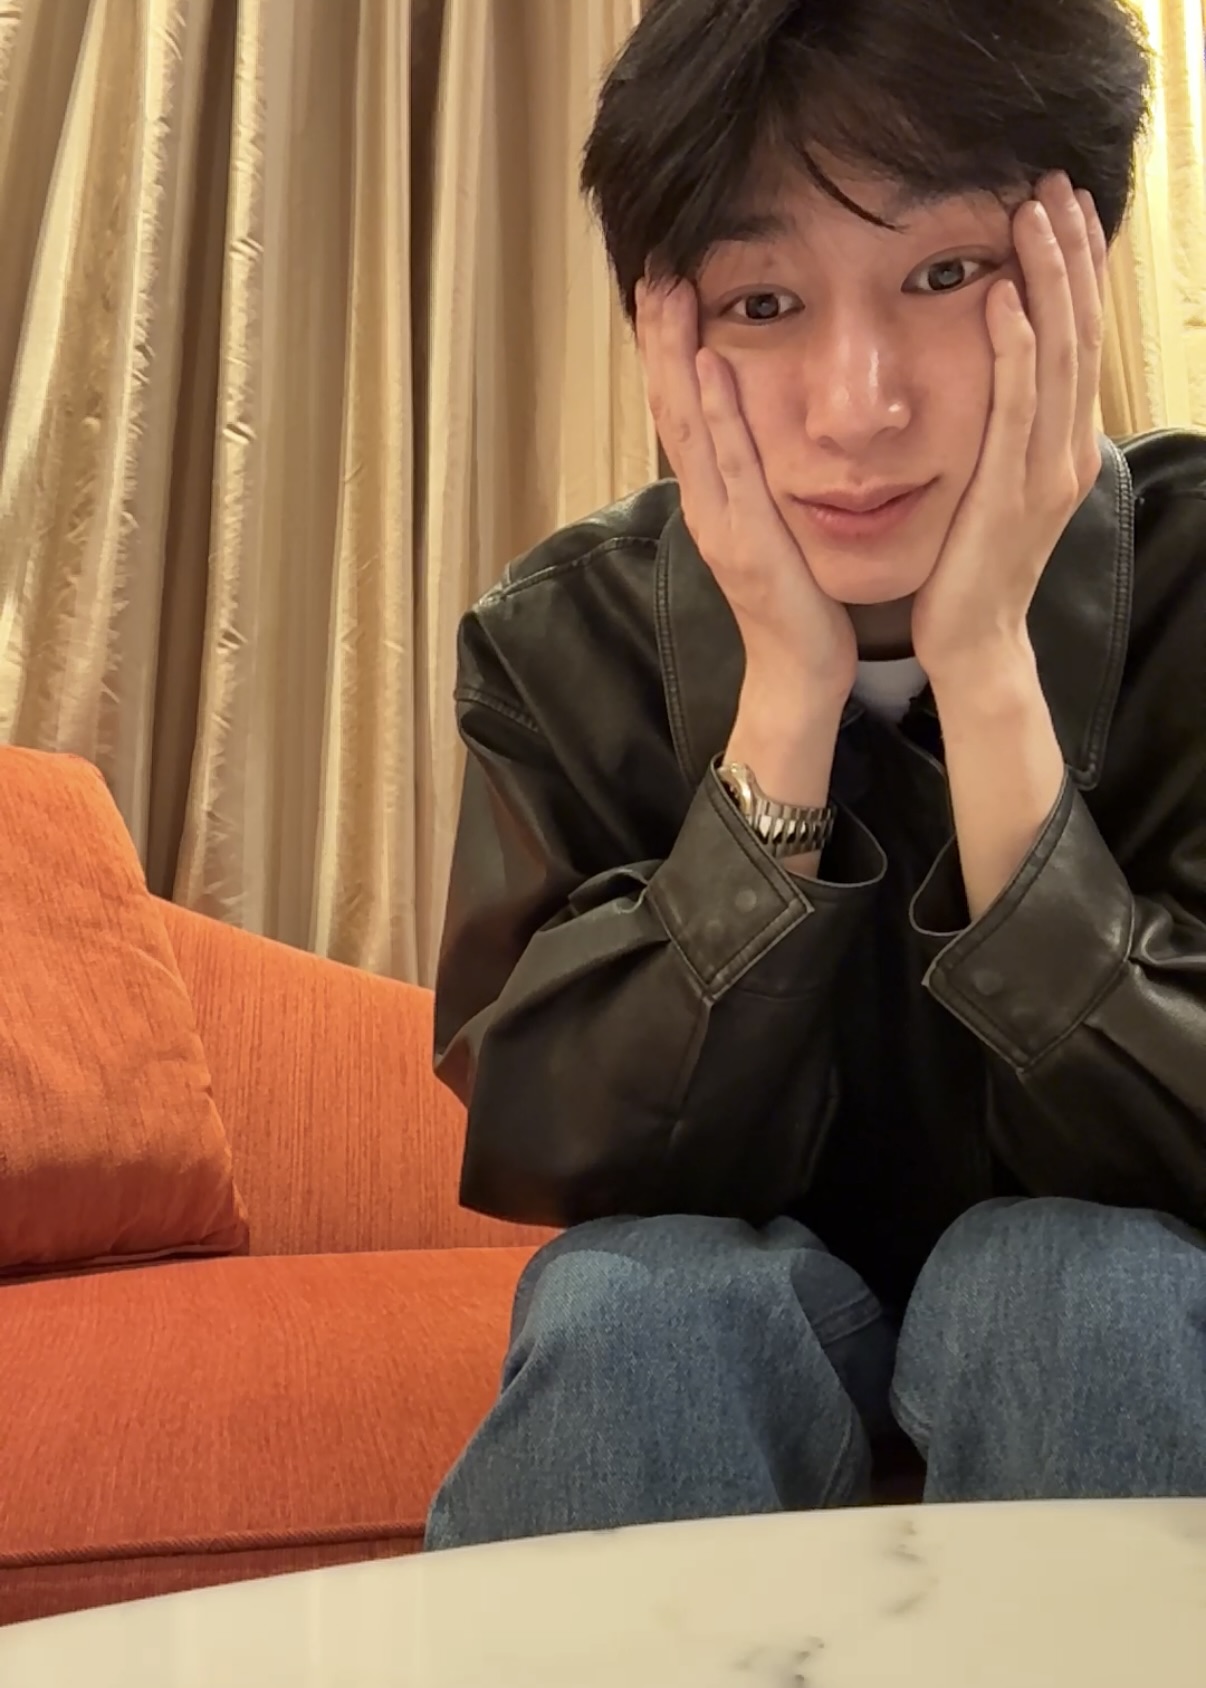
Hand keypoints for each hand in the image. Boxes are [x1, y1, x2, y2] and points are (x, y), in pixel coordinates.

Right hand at [636, 278, 857, 705]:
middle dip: (662, 337)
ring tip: (669, 294)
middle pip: (671, 406)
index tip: (666, 289)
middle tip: (653, 270)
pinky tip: (710, 367)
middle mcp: (705, 502)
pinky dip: (716, 415)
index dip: (671, 350)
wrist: (798, 673)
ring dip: (677, 357)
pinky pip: (730, 466)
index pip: (682, 411)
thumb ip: (760, 482)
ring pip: (688, 426)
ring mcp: (720, 519)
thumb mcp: (774, 528)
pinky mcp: (746, 540)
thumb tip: (761, 434)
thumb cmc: (796, 604)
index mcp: (713, 497)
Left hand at [911, 174, 1108, 689]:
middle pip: (1078, 331)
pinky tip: (1000, 296)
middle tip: (1054, 183)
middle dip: (1069, 253)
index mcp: (1063, 443)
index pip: (1077, 338)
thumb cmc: (972, 564)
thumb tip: (1000, 376)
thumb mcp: (996, 485)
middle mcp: (1066, 448)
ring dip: (1046, 278)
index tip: (1063, 207)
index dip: (1076, 270)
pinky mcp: (1010, 490)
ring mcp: (1045, 469)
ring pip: (1056, 355)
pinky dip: (1013, 346)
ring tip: (1033, 213)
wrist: (973, 639)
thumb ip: (1006, 432)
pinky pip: (1015, 406)